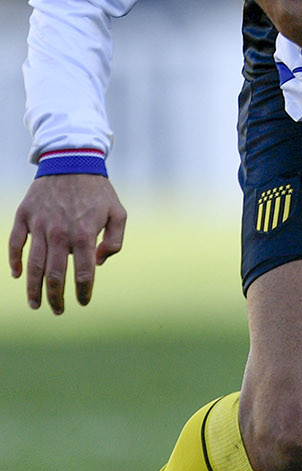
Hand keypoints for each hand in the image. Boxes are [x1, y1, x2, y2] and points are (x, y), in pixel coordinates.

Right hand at [8, 174, 125, 313]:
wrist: (73, 159)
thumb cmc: (98, 189)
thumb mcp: (118, 212)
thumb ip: (114, 241)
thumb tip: (98, 263)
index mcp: (84, 234)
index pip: (83, 274)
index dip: (83, 292)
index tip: (82, 302)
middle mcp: (60, 233)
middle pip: (55, 276)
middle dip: (56, 298)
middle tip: (57, 311)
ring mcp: (40, 225)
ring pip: (33, 266)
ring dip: (33, 289)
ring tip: (35, 304)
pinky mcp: (25, 216)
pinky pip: (16, 244)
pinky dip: (14, 261)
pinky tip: (16, 275)